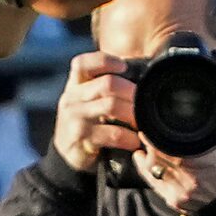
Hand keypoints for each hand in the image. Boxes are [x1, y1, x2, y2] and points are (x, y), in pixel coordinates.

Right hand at [50, 51, 141, 172]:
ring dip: (133, 114)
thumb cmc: (86, 123)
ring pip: (111, 105)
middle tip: (146, 102)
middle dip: (132, 92)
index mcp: (75, 85)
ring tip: (144, 122)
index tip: (124, 67)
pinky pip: (112, 133)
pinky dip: (129, 137)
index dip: (105, 61)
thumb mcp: (88, 101)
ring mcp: (75, 117)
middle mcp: (72, 98)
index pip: (83, 63)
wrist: (68, 154)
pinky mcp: (81, 138)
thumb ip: (105, 87)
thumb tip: (142, 76)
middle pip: (107, 83)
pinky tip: (135, 141)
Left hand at [130, 66, 215, 215]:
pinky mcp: (172, 199)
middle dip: (151, 137)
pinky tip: (142, 156)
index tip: (152, 118)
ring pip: (151, 164)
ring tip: (149, 139)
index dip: (155, 128)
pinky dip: (144, 167)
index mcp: (201, 153)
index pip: (165, 138)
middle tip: (149, 126)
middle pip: (155, 149)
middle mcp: (188, 173)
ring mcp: (179, 188)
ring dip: (148, 151)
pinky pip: (150, 180)